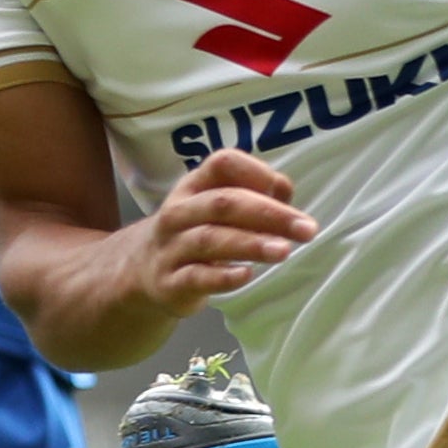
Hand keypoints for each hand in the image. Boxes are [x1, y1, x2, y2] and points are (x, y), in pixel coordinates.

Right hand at [121, 150, 318, 319]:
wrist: (142, 271)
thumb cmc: (195, 232)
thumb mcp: (217, 207)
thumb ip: (254, 195)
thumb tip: (284, 188)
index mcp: (194, 185)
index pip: (222, 163)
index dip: (255, 172)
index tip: (283, 190)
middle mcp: (179, 212)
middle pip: (223, 203)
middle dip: (269, 214)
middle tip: (306, 229)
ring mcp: (171, 247)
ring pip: (210, 240)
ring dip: (250, 244)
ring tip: (283, 251)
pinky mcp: (170, 283)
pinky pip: (196, 277)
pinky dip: (222, 277)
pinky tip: (247, 275)